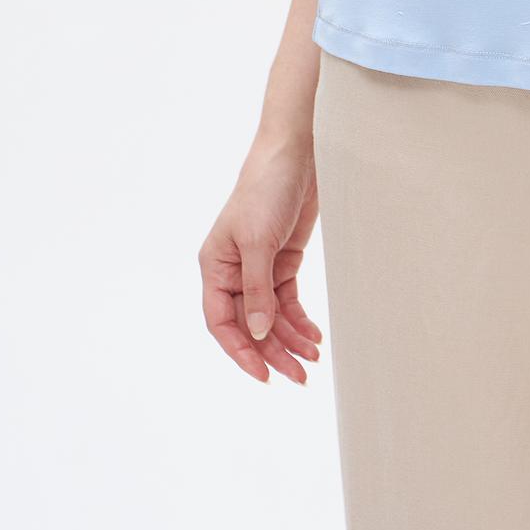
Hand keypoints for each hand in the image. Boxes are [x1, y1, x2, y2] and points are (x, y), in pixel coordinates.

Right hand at [199, 133, 323, 383]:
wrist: (297, 152)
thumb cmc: (265, 188)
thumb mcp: (258, 241)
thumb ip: (256, 289)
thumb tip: (256, 333)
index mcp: (215, 266)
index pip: (221, 321)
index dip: (240, 351)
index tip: (263, 374)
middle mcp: (234, 271)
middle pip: (250, 324)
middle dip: (273, 351)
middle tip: (299, 376)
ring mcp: (260, 267)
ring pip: (271, 316)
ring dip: (290, 339)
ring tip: (312, 360)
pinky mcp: (283, 260)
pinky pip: (288, 300)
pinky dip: (300, 319)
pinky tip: (314, 335)